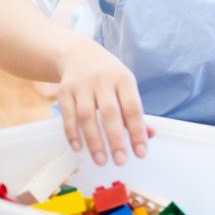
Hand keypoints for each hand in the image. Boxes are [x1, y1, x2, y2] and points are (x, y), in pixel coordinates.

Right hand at [56, 37, 154, 165]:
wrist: (78, 54)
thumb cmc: (108, 75)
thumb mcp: (125, 85)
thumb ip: (135, 111)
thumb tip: (149, 135)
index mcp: (123, 79)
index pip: (133, 108)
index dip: (137, 131)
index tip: (141, 152)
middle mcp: (102, 81)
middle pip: (110, 113)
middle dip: (116, 139)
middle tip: (121, 161)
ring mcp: (81, 86)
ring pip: (87, 117)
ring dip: (94, 141)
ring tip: (101, 160)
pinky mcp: (64, 92)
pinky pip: (68, 115)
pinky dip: (72, 133)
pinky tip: (78, 148)